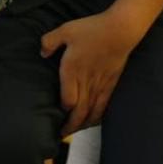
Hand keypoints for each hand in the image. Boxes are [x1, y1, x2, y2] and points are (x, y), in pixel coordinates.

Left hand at [42, 12, 140, 134]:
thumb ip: (50, 41)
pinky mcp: (110, 84)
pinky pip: (103, 106)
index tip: (55, 115)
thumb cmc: (92, 29)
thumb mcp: (66, 30)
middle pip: (79, 112)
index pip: (67, 100)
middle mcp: (86, 82)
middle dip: (70, 126)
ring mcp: (100, 85)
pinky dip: (97, 117)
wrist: (120, 30)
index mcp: (72, 71)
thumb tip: (42, 53)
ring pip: (91, 112)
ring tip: (75, 131)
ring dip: (82, 124)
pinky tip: (92, 121)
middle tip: (61, 134)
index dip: (62, 110)